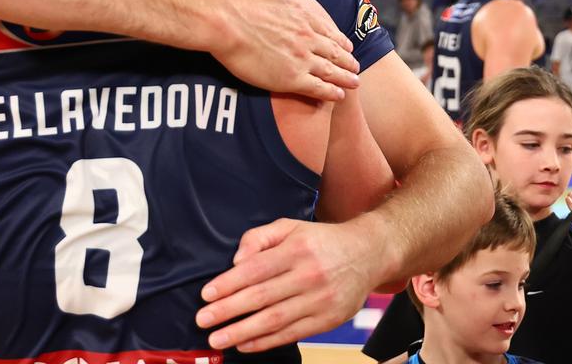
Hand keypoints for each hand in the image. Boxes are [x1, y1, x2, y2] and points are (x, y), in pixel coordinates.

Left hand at [195, 217, 378, 352]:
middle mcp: (308, 275)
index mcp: (296, 249)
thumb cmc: (320, 240)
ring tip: (218, 339)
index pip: (255, 269)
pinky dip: (266, 342)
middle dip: (228, 311)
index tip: (206, 295)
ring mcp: (320, 300)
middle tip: (203, 320)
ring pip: (274, 320)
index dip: (228, 284)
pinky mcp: (328, 320)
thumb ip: (259, 237)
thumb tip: (236, 261)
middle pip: (261, 297)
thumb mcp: (289, 226)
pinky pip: (292, 334)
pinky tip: (245, 344)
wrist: (368, 253)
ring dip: (242, 331)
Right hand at [213, 0, 358, 102]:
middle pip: (335, 53)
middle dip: (348, 62)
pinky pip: (318, 88)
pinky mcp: (290, 78)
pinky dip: (331, 92)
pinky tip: (338, 95)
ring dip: (345, 78)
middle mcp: (308, 37)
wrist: (222, 19)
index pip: (330, 31)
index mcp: (304, 16)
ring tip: (353, 84)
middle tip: (355, 69)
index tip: (347, 47)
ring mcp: (301, 59)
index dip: (341, 41)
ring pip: (331, 72)